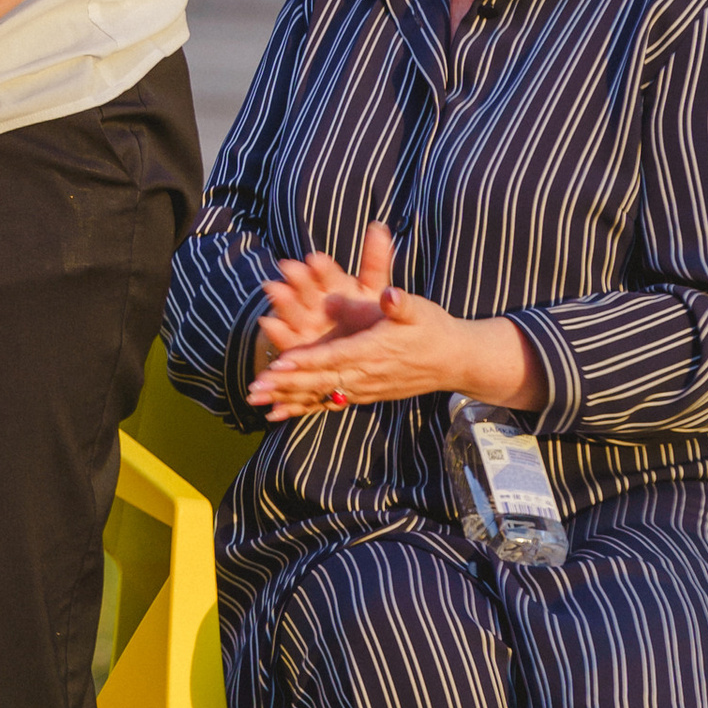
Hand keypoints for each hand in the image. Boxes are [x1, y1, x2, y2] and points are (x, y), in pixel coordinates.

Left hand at [252, 222, 537, 418]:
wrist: (454, 361)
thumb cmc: (434, 329)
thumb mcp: (420, 310)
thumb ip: (401, 303)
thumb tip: (389, 294)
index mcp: (375, 351)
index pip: (335, 358)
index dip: (307, 361)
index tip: (279, 362)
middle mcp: (367, 375)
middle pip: (319, 381)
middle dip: (285, 385)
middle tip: (253, 389)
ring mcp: (364, 388)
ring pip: (319, 395)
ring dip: (286, 397)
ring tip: (255, 401)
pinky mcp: (364, 394)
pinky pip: (328, 403)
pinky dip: (302, 407)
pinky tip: (277, 414)